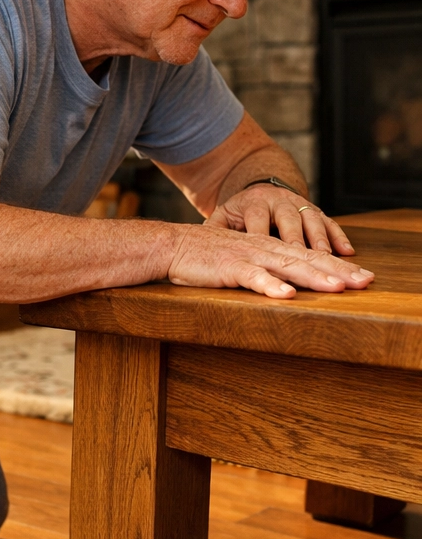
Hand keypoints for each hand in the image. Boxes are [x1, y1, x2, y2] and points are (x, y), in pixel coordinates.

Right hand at [169, 223, 373, 299]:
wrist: (171, 244)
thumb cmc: (204, 256)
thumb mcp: (241, 259)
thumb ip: (264, 269)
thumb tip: (288, 286)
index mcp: (269, 248)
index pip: (311, 256)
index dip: (338, 266)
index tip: (363, 277)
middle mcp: (265, 249)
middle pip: (308, 260)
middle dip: (339, 271)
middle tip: (366, 281)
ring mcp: (248, 257)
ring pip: (287, 267)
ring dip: (314, 277)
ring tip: (339, 287)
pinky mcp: (228, 267)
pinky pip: (252, 277)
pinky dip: (270, 285)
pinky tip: (286, 294)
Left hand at [205, 184, 354, 255]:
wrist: (256, 190)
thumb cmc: (235, 214)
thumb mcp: (221, 219)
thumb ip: (213, 229)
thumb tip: (201, 241)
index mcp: (253, 204)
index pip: (259, 223)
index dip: (265, 240)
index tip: (268, 261)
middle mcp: (278, 202)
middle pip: (291, 223)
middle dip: (302, 244)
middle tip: (308, 262)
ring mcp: (298, 205)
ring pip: (313, 222)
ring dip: (324, 243)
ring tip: (333, 261)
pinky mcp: (312, 210)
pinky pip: (328, 222)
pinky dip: (338, 236)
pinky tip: (348, 252)